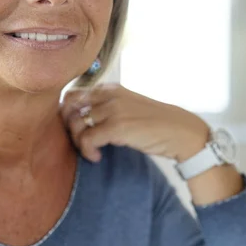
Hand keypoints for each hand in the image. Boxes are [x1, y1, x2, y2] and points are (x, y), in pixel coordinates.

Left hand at [60, 83, 209, 162]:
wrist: (179, 131)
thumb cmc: (153, 123)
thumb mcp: (127, 107)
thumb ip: (106, 107)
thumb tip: (78, 118)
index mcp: (110, 88)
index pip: (73, 94)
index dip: (67, 112)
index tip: (75, 128)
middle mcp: (109, 94)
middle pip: (69, 105)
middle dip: (66, 124)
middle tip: (77, 140)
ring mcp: (113, 109)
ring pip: (76, 124)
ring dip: (78, 141)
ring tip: (90, 150)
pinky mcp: (117, 127)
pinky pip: (87, 139)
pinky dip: (88, 152)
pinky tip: (97, 157)